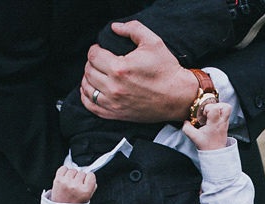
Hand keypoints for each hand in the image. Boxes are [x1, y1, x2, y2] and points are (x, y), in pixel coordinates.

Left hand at [50, 166, 95, 203]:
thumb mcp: (87, 198)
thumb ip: (92, 186)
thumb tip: (91, 175)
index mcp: (85, 191)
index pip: (91, 175)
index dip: (89, 178)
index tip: (86, 182)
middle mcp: (75, 186)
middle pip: (82, 172)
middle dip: (80, 178)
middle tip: (76, 186)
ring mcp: (66, 182)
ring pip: (73, 170)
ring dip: (72, 175)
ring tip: (70, 184)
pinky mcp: (58, 180)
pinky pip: (63, 168)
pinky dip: (64, 172)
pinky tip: (65, 179)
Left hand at [81, 21, 198, 123]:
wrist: (178, 97)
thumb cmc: (166, 69)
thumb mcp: (153, 42)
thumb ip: (132, 29)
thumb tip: (114, 27)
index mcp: (120, 68)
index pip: (93, 55)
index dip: (95, 49)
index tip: (102, 49)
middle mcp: (114, 87)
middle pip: (88, 70)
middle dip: (92, 62)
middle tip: (100, 60)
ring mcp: (114, 103)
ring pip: (87, 88)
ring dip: (88, 78)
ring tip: (96, 73)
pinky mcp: (116, 114)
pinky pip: (91, 106)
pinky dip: (87, 96)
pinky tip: (91, 89)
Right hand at [183, 102, 230, 149]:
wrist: (215, 153)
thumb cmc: (206, 145)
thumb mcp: (194, 137)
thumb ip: (187, 128)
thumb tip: (186, 122)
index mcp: (215, 123)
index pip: (215, 108)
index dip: (207, 108)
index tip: (203, 115)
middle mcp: (222, 121)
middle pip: (226, 106)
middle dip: (215, 105)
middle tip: (209, 112)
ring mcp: (225, 122)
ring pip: (228, 108)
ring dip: (219, 107)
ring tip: (211, 113)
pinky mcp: (225, 123)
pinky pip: (225, 112)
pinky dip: (219, 112)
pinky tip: (212, 117)